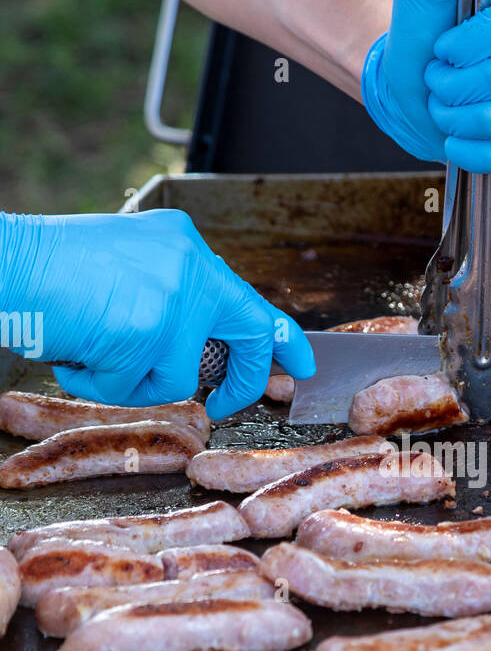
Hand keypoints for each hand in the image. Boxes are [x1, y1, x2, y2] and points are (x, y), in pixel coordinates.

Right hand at [0, 209, 314, 418]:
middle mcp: (190, 266)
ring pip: (178, 378)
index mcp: (185, 247)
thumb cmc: (50, 271)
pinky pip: (133, 389)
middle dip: (246, 380)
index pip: (249, 297)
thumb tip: (202, 351)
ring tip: (89, 350)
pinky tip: (74, 352)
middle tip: (227, 404)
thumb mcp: (128, 269)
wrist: (7, 263)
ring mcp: (173, 300)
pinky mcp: (150, 332)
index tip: (302, 364)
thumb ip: (171, 299)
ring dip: (131, 381)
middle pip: (251, 336)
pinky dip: (98, 384)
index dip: (282, 337)